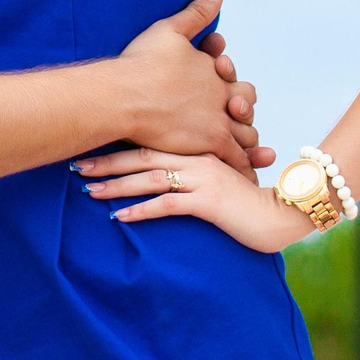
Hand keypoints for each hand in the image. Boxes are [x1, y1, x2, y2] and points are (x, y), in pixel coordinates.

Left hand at [73, 148, 316, 252]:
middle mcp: (196, 159)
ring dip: (116, 185)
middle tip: (75, 165)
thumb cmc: (246, 199)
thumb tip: (156, 175)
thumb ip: (190, 171)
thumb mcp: (216, 179)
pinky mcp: (209, 201)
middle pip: (142, 156)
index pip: (149, 142)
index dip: (116, 146)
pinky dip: (141, 210)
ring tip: (88, 190)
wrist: (284, 213)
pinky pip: (168, 204)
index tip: (88, 149)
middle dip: (106, 161)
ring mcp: (203, 179)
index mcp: (196, 149)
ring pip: (150, 177)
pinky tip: (119, 217)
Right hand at [114, 0, 261, 172]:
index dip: (227, 79)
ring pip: (246, 134)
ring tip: (246, 150)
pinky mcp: (212, 144)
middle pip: (246, 104)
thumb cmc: (141, 64)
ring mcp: (219, 120)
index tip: (215, 77)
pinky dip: (244, 167)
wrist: (123, 96)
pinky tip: (247, 174)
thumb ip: (197, 13)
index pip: (233, 77)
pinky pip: (237, 159)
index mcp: (214, 70)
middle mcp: (222, 94)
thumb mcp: (170, 30)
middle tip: (231, 113)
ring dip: (247, 141)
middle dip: (241, 109)